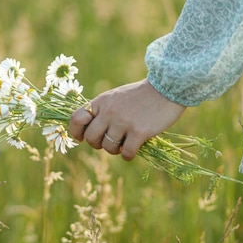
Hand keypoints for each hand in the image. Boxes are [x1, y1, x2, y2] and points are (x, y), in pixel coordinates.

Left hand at [68, 79, 185, 159]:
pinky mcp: (139, 132)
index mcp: (101, 102)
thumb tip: (86, 132)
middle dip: (97, 144)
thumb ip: (101, 111)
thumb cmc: (140, 95)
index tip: (81, 138)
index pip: (75, 119)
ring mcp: (123, 122)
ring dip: (115, 150)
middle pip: (91, 138)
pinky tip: (134, 148)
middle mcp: (109, 111)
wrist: (167, 88)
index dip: (75, 132)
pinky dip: (128, 155)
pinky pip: (125, 153)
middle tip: (109, 141)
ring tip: (124, 143)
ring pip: (107, 148)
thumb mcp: (115, 97)